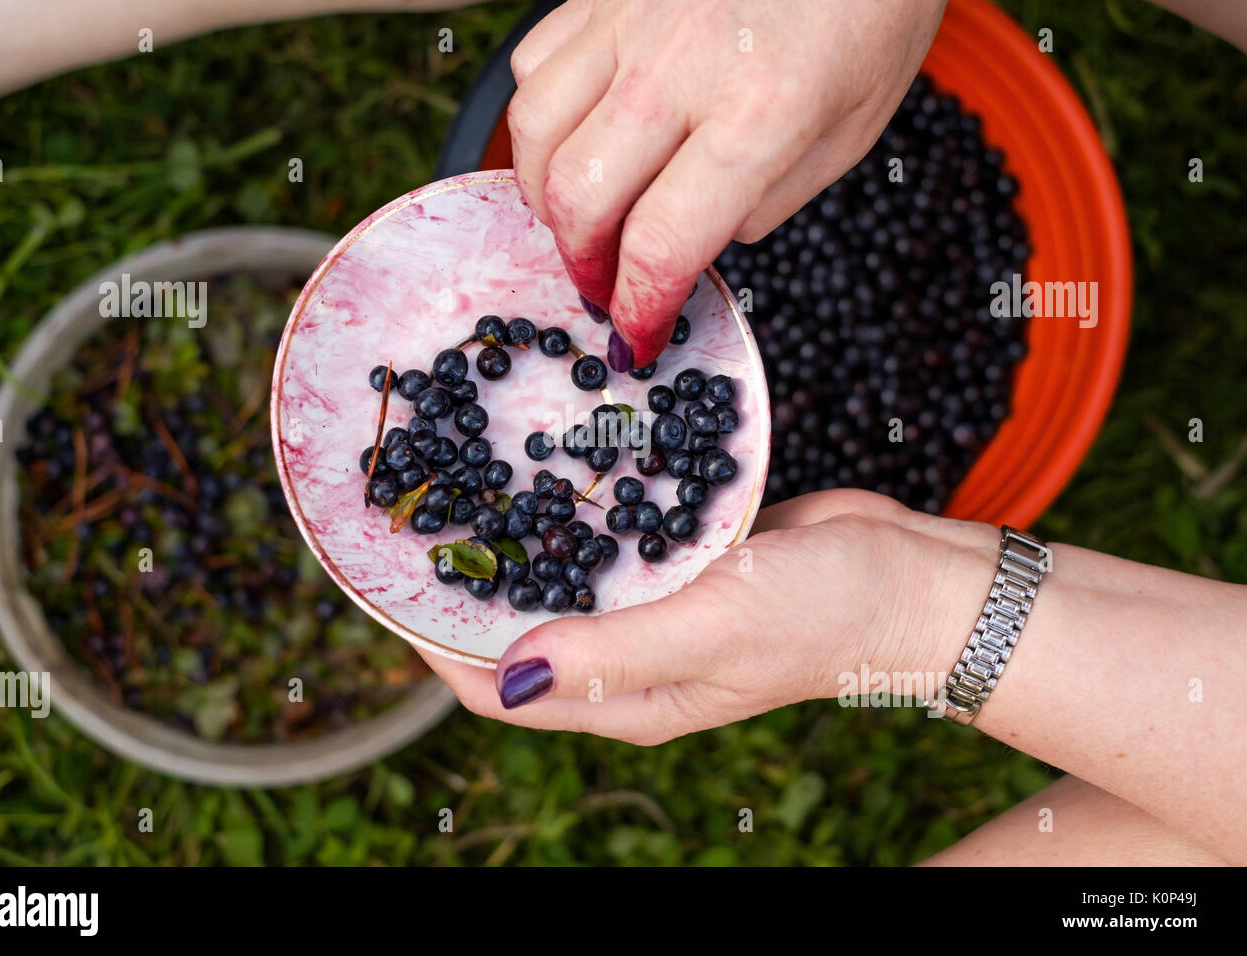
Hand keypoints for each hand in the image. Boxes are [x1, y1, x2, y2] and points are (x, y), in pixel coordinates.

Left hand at [414, 489, 995, 744]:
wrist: (912, 580)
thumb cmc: (823, 616)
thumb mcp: (713, 631)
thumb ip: (612, 653)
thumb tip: (507, 672)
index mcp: (623, 699)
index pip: (497, 688)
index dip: (432, 642)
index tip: (388, 582)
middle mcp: (625, 657)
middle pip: (515, 627)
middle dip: (462, 584)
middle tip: (416, 513)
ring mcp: (652, 605)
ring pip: (558, 574)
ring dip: (513, 537)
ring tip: (463, 474)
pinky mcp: (679, 559)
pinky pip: (608, 534)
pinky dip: (575, 506)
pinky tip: (551, 455)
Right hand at [506, 0, 946, 365]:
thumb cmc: (872, 13)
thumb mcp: (850, 133)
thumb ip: (765, 202)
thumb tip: (689, 245)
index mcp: (760, 114)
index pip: (661, 244)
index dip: (637, 309)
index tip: (636, 337)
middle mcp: (681, 65)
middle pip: (580, 198)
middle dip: (583, 266)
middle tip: (604, 285)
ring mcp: (631, 17)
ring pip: (535, 132)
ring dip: (546, 199)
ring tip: (581, 219)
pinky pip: (533, 65)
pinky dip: (540, 121)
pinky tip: (576, 139)